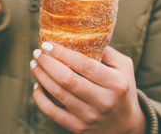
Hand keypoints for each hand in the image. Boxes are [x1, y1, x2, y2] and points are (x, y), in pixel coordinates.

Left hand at [31, 42, 146, 133]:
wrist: (126, 126)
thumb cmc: (123, 90)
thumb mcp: (124, 67)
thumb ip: (106, 50)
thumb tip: (81, 35)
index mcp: (116, 84)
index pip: (85, 65)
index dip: (63, 53)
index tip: (48, 44)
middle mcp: (103, 102)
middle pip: (68, 80)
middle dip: (47, 63)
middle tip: (37, 52)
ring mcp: (90, 117)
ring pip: (58, 94)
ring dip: (41, 76)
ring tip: (34, 64)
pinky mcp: (78, 128)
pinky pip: (52, 113)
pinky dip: (40, 98)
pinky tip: (37, 86)